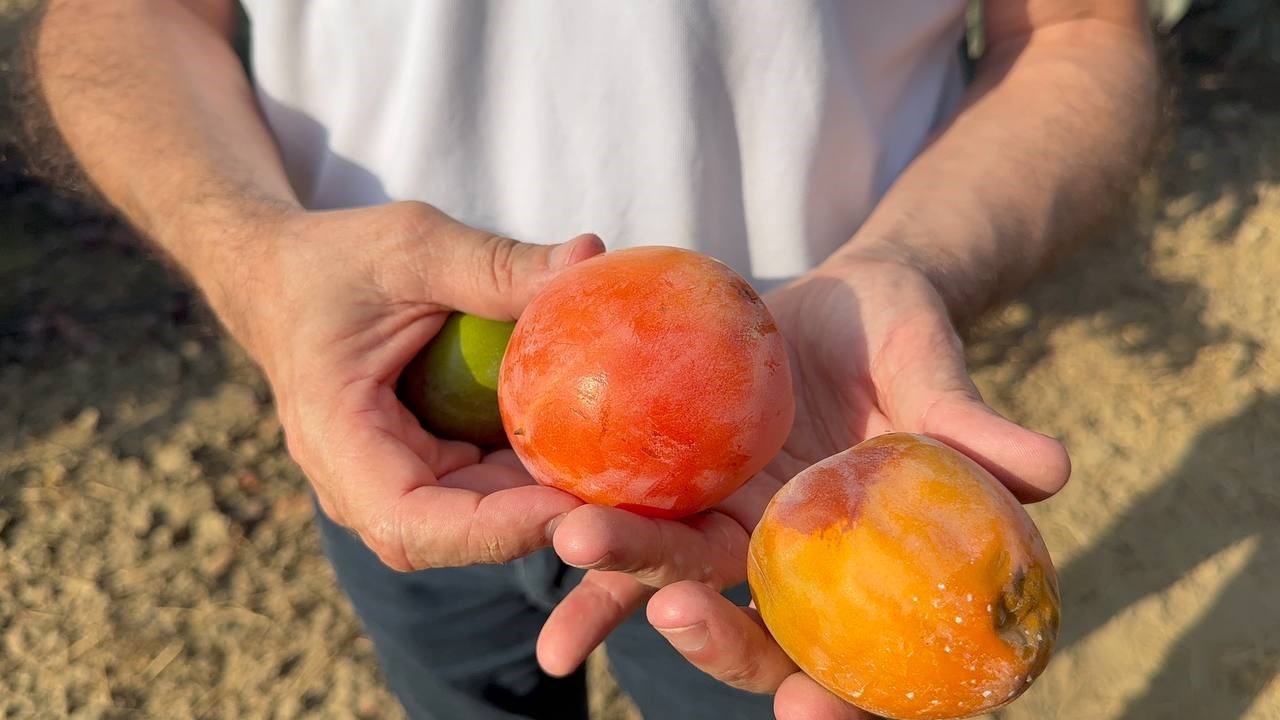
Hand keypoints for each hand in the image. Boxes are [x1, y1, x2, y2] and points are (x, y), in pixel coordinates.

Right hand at [216, 200, 603, 570]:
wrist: (279, 276)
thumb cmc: (334, 259)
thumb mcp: (413, 245)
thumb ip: (497, 262)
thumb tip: (593, 259)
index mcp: (337, 439)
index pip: (410, 523)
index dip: (491, 530)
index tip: (567, 506)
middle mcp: (357, 481)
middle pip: (452, 536)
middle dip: (535, 523)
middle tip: (621, 494)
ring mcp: (388, 479)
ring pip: (472, 520)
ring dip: (539, 501)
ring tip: (616, 475)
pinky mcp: (419, 464)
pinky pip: (478, 487)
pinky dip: (528, 471)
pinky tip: (586, 442)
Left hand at [536, 255, 1069, 718]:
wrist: (839, 301)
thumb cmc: (907, 338)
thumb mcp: (935, 371)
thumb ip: (974, 425)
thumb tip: (1053, 468)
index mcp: (876, 568)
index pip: (871, 664)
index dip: (848, 703)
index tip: (812, 707)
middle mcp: (801, 571)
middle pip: (760, 636)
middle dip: (718, 642)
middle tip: (678, 614)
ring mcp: (737, 534)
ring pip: (679, 577)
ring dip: (624, 578)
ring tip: (574, 546)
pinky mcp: (687, 489)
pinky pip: (633, 524)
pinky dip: (591, 549)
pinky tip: (542, 544)